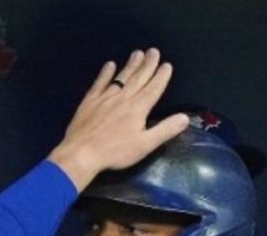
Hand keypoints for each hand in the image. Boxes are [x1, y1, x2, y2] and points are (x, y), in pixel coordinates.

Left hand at [47, 48, 188, 189]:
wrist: (81, 153)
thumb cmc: (115, 152)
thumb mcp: (145, 145)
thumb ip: (165, 130)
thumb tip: (184, 117)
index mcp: (138, 109)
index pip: (153, 89)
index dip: (161, 77)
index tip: (167, 65)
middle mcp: (123, 98)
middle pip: (138, 78)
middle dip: (148, 65)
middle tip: (153, 51)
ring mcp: (105, 98)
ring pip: (121, 77)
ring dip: (131, 65)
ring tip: (137, 53)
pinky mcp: (90, 101)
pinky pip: (100, 83)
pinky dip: (105, 73)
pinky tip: (110, 65)